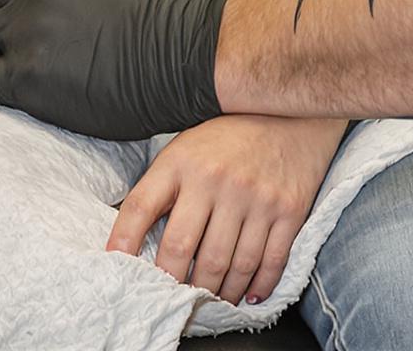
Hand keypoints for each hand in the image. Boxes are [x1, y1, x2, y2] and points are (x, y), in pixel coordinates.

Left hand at [107, 114, 347, 305]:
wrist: (293, 114)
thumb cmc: (231, 137)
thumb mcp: (187, 148)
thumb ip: (163, 189)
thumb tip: (133, 242)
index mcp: (184, 161)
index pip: (140, 207)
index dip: (122, 243)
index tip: (118, 269)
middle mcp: (217, 178)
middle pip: (182, 250)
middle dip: (173, 284)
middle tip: (174, 298)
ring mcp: (255, 196)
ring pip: (227, 266)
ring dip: (217, 293)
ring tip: (211, 299)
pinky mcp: (288, 209)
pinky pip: (270, 263)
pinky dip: (257, 287)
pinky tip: (246, 294)